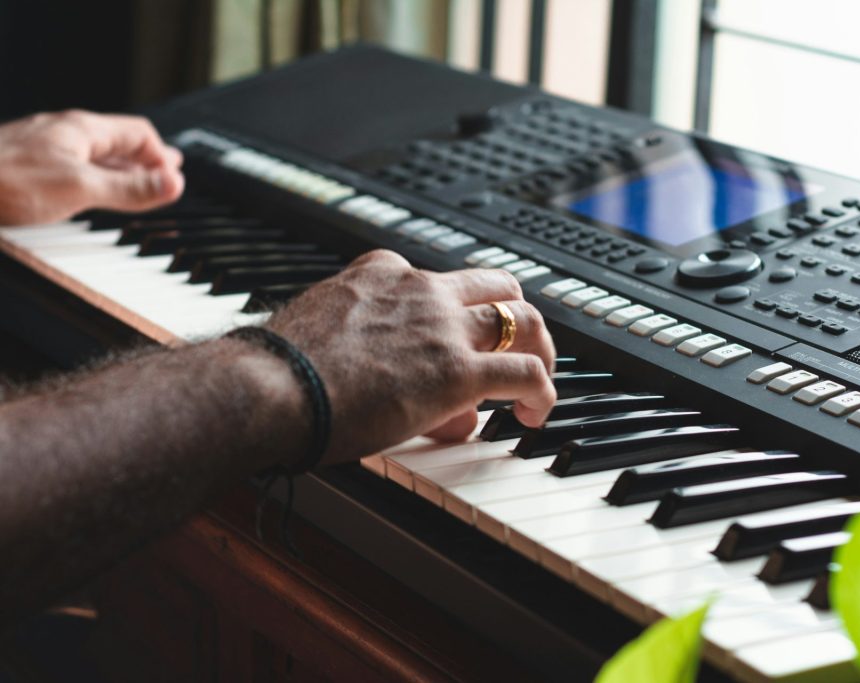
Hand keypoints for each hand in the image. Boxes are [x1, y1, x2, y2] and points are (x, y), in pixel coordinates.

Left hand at [0, 110, 183, 225]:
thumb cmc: (4, 182)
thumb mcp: (81, 188)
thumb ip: (130, 188)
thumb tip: (174, 183)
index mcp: (80, 129)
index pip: (138, 133)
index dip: (162, 156)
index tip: (175, 179)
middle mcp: (62, 133)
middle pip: (116, 141)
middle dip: (145, 159)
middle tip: (165, 174)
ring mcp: (42, 148)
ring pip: (93, 153)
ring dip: (119, 169)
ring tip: (135, 184)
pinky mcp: (24, 166)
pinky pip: (71, 166)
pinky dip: (93, 178)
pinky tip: (86, 192)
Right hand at [267, 250, 556, 462]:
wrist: (270, 388)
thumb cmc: (280, 372)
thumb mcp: (324, 336)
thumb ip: (366, 351)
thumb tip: (393, 381)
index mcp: (383, 273)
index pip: (441, 280)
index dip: (454, 318)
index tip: (446, 350)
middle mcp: (420, 290)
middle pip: (497, 286)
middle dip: (514, 318)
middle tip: (518, 350)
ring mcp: (443, 328)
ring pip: (523, 321)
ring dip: (540, 351)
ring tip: (537, 383)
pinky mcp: (457, 371)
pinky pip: (525, 372)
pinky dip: (543, 391)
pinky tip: (534, 413)